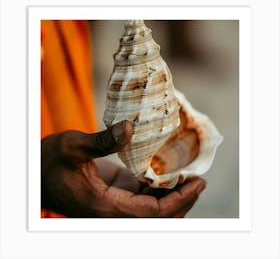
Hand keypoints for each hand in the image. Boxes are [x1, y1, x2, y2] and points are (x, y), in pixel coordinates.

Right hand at [41, 120, 205, 217]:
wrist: (37, 172)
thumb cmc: (50, 162)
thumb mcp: (73, 147)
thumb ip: (101, 141)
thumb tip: (130, 127)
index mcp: (104, 206)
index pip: (152, 212)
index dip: (178, 199)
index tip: (197, 184)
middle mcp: (112, 211)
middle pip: (157, 216)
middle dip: (181, 202)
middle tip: (199, 182)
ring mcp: (114, 203)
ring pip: (151, 209)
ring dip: (171, 196)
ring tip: (189, 178)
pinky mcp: (114, 193)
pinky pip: (141, 198)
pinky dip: (157, 189)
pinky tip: (167, 174)